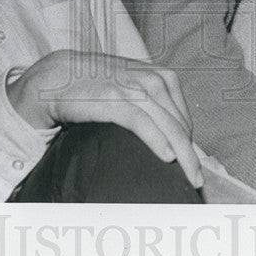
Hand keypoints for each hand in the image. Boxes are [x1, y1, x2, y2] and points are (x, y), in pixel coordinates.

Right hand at [7, 50, 202, 188]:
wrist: (58, 75)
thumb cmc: (97, 86)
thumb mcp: (131, 87)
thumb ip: (151, 105)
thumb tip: (171, 139)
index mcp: (161, 77)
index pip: (184, 116)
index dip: (190, 143)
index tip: (192, 164)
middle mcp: (152, 80)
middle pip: (180, 124)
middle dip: (191, 154)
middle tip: (198, 179)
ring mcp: (133, 88)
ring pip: (167, 125)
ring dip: (182, 154)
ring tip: (189, 176)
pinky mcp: (113, 98)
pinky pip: (142, 122)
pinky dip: (156, 139)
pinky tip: (166, 156)